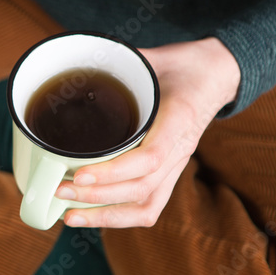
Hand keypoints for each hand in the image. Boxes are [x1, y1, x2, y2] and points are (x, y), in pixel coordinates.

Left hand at [56, 37, 240, 227]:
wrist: (216, 75)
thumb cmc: (184, 65)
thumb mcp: (153, 57)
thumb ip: (117, 61)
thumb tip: (75, 64)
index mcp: (178, 118)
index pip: (150, 157)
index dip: (114, 171)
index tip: (79, 173)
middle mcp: (180, 148)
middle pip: (142, 188)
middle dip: (97, 196)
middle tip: (59, 189)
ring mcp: (177, 165)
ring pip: (147, 205)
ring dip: (106, 215)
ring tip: (70, 215)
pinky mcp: (170, 173)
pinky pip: (150, 205)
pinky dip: (120, 217)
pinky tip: (92, 217)